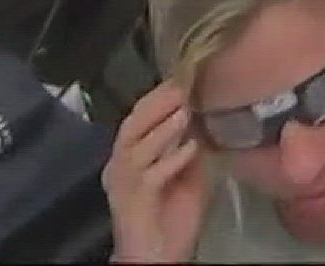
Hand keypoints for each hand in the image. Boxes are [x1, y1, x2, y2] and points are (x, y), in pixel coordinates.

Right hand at [103, 81, 209, 264]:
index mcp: (130, 154)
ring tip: (185, 110)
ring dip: (162, 127)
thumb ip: (191, 147)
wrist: (157, 256)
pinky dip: (170, 160)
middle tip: (181, 86)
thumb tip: (205, 118)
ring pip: (135, 145)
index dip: (159, 96)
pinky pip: (149, 176)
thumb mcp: (188, 174)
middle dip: (157, 102)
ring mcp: (122, 182)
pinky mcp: (131, 200)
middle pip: (132, 124)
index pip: (140, 117)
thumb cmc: (173, 216)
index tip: (182, 77)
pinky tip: (189, 148)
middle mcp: (120, 164)